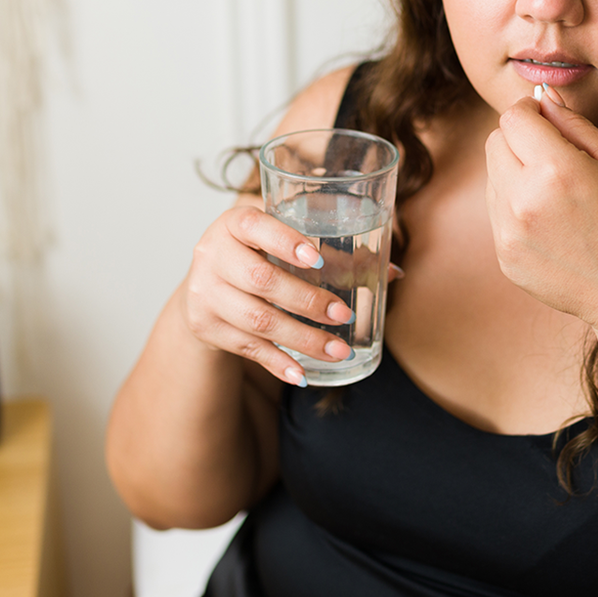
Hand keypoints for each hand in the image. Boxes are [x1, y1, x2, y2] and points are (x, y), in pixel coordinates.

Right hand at [180, 205, 356, 385]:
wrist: (206, 287)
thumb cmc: (258, 257)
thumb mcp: (282, 245)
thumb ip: (333, 254)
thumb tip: (393, 272)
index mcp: (234, 222)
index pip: (254, 225)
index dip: (285, 242)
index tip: (318, 261)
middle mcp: (212, 254)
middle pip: (261, 280)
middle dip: (308, 301)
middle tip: (345, 315)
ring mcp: (204, 292)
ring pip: (257, 320)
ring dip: (303, 339)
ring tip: (338, 350)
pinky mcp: (205, 325)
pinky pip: (247, 348)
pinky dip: (278, 363)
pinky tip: (302, 373)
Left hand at [483, 89, 597, 336]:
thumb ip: (574, 125)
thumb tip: (543, 95)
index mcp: (556, 170)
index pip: (513, 117)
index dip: (530, 111)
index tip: (547, 119)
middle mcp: (523, 201)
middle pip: (494, 142)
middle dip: (520, 140)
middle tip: (556, 157)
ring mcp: (508, 234)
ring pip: (491, 177)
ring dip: (515, 173)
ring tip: (558, 194)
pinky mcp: (504, 257)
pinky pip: (496, 212)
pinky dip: (516, 207)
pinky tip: (553, 223)